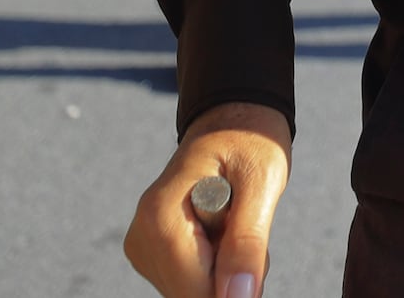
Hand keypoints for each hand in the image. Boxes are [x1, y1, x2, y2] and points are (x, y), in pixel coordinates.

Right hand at [125, 101, 292, 297]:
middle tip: (244, 226)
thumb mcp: (262, 184)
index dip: (232, 287)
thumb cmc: (248, 142)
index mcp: (160, 217)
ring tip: (232, 222)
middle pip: (191, 294)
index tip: (256, 257)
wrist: (230, 123)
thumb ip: (247, 243)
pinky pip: (188, 280)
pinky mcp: (151, 252)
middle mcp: (142, 235)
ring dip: (222, 269)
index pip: (194, 291)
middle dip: (228, 275)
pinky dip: (213, 265)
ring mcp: (143, 245)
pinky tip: (220, 231)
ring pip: (191, 290)